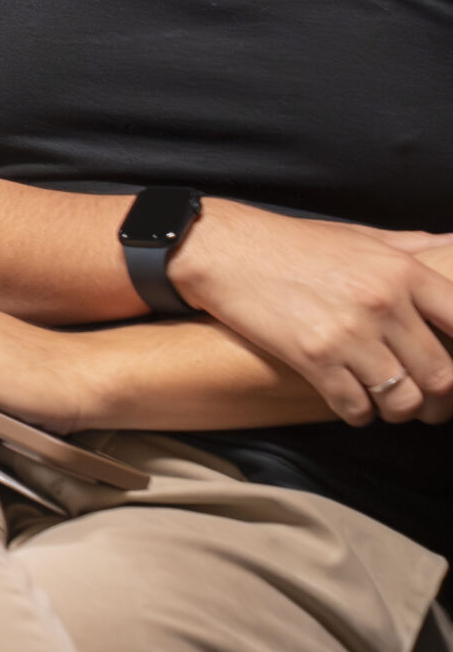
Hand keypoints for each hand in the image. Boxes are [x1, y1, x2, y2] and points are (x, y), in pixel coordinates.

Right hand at [171, 202, 452, 425]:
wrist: (222, 249)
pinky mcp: (312, 357)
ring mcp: (347, 332)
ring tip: (387, 405)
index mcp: (401, 272)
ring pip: (403, 400)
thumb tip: (450, 244)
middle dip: (438, 399)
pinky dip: (360, 415)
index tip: (452, 370)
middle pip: (441, 375)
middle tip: (426, 402)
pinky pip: (356, 406)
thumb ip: (410, 246)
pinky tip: (352, 405)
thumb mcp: (358, 236)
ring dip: (399, 411)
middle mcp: (381, 302)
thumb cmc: (290, 244)